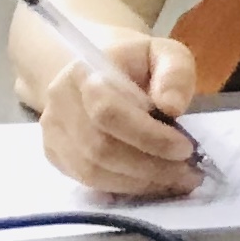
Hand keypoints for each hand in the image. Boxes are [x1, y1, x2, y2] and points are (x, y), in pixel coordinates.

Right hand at [34, 32, 199, 199]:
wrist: (98, 71)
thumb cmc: (137, 63)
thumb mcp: (165, 53)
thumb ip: (174, 74)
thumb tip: (172, 107)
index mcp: (84, 72)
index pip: (109, 112)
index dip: (148, 135)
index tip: (185, 148)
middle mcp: (59, 103)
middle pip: (99, 147)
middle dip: (148, 166)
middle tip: (187, 174)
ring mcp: (52, 132)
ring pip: (91, 171)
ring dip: (138, 182)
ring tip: (175, 180)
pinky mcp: (54, 154)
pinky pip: (86, 180)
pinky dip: (122, 187)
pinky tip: (152, 183)